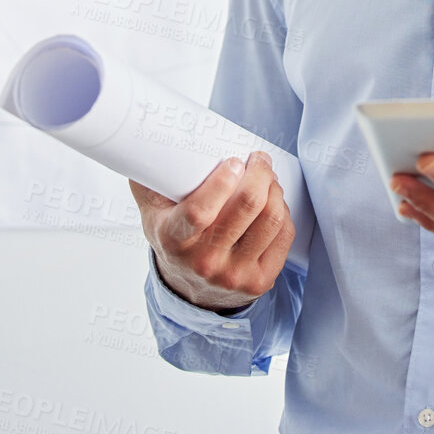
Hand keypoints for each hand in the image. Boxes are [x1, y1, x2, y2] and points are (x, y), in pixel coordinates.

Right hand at [129, 151, 294, 314]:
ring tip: (268, 178)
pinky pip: (284, 235)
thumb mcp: (151, 212)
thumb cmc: (173, 239)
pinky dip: (283, 211)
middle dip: (260, 173)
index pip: (200, 211)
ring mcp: (235, 274)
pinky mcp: (261, 281)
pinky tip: (273, 203)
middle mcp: (205, 261)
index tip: (234, 161)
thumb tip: (151, 143)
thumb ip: (149, 179)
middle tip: (259, 159)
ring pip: (271, 219)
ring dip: (274, 189)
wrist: (189, 290)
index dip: (222, 182)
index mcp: (174, 240)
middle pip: (246, 206)